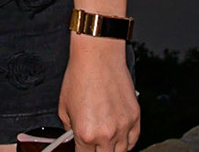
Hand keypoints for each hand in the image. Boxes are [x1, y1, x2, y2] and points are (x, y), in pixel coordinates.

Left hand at [58, 35, 138, 151]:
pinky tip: (120, 139)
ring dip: (112, 149)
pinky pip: (133, 139)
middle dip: (96, 151)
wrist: (98, 56)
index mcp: (85, 134)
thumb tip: (73, 136)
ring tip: (107, 143)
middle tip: (93, 144)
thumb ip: (69, 128)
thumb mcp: (64, 106)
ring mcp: (123, 127)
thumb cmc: (79, 76)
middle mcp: (106, 134)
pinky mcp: (135, 117)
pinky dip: (127, 142)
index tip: (82, 148)